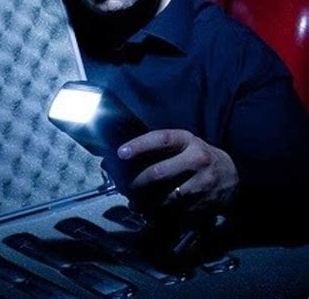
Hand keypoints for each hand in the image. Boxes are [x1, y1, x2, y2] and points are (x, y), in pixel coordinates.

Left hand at [116, 130, 238, 217]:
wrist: (233, 174)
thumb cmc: (198, 155)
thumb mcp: (184, 143)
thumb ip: (161, 148)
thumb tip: (126, 156)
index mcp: (188, 141)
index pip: (161, 139)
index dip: (139, 145)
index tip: (121, 153)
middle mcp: (196, 160)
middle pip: (158, 173)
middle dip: (137, 183)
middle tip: (127, 188)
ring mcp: (202, 183)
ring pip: (166, 198)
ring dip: (147, 203)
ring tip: (136, 204)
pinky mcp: (205, 204)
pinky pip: (177, 212)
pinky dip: (162, 214)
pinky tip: (154, 213)